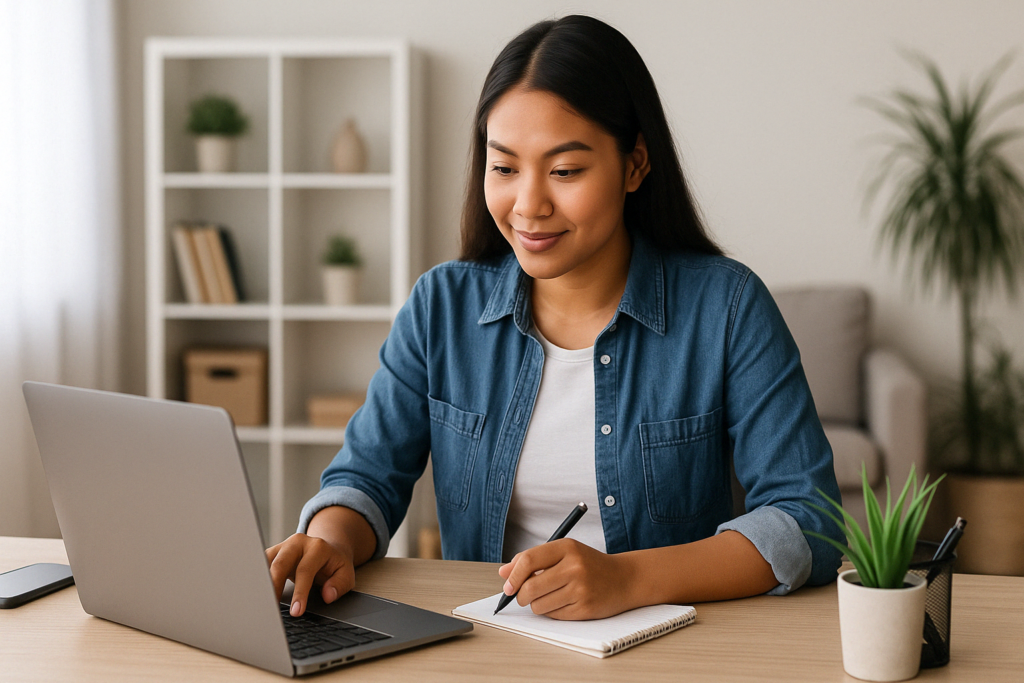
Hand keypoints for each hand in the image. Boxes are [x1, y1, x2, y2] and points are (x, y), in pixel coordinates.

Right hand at [266, 533, 355, 617]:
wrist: (328, 549)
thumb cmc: (334, 565)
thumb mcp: (346, 574)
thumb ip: (339, 585)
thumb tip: (328, 595)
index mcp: (317, 547)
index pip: (305, 570)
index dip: (300, 592)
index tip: (296, 611)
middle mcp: (298, 543)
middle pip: (280, 564)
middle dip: (274, 587)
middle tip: (271, 608)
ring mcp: (283, 546)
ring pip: (266, 563)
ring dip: (262, 583)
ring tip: (261, 603)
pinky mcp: (273, 553)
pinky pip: (260, 565)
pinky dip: (257, 579)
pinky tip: (256, 594)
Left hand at [497, 539, 635, 619]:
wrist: (624, 579)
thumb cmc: (589, 564)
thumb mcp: (564, 553)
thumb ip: (532, 560)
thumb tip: (503, 572)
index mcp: (567, 547)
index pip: (529, 560)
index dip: (513, 575)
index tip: (508, 585)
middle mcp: (574, 567)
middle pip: (530, 587)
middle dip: (520, 595)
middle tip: (523, 595)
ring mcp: (581, 589)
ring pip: (539, 605)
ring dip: (536, 605)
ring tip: (548, 597)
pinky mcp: (585, 608)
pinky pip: (553, 615)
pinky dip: (551, 612)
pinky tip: (562, 603)